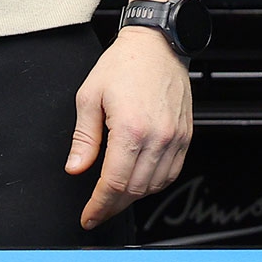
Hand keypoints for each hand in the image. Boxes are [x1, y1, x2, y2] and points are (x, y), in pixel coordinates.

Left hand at [65, 26, 192, 229]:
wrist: (157, 44)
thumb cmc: (123, 65)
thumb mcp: (90, 97)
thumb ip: (83, 138)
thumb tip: (75, 168)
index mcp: (130, 129)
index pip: (114, 183)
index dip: (99, 206)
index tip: (88, 217)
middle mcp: (158, 138)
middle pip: (135, 191)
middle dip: (112, 207)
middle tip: (97, 212)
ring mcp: (176, 138)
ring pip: (155, 186)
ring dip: (133, 198)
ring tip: (114, 198)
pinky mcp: (186, 136)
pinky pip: (171, 173)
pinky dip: (154, 184)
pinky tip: (138, 182)